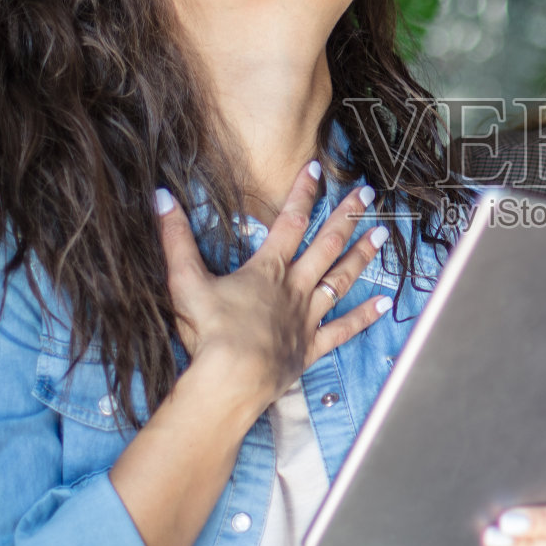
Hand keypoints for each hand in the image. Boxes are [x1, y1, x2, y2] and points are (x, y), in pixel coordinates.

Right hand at [156, 162, 390, 417]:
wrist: (233, 377)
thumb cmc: (209, 331)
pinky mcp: (311, 347)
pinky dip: (364, 316)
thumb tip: (161, 197)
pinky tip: (384, 304)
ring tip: (382, 234)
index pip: (289, 221)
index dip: (302, 192)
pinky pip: (343, 329)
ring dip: (362, 255)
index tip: (317, 168)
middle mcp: (294, 288)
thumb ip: (175, 239)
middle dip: (346, 216)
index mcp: (267, 269)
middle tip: (368, 195)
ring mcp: (307, 317)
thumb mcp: (185, 280)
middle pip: (326, 244)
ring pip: (341, 279)